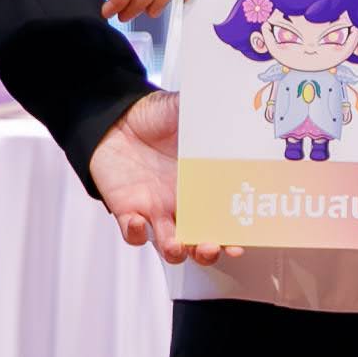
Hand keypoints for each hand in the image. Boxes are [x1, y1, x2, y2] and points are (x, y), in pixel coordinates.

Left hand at [87, 91, 233, 265]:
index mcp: (202, 183)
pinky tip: (138, 222)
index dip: (235, 233)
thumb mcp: (183, 111)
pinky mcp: (128, 211)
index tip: (242, 240)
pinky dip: (136, 234)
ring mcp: (156, 210)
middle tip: (213, 247)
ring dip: (176, 250)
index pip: (224, 217)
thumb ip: (205, 113)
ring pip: (171, 246)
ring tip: (178, 245)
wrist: (114, 120)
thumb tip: (230, 105)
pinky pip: (133, 234)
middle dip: (208, 251)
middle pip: (201, 241)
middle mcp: (181, 203)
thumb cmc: (152, 118)